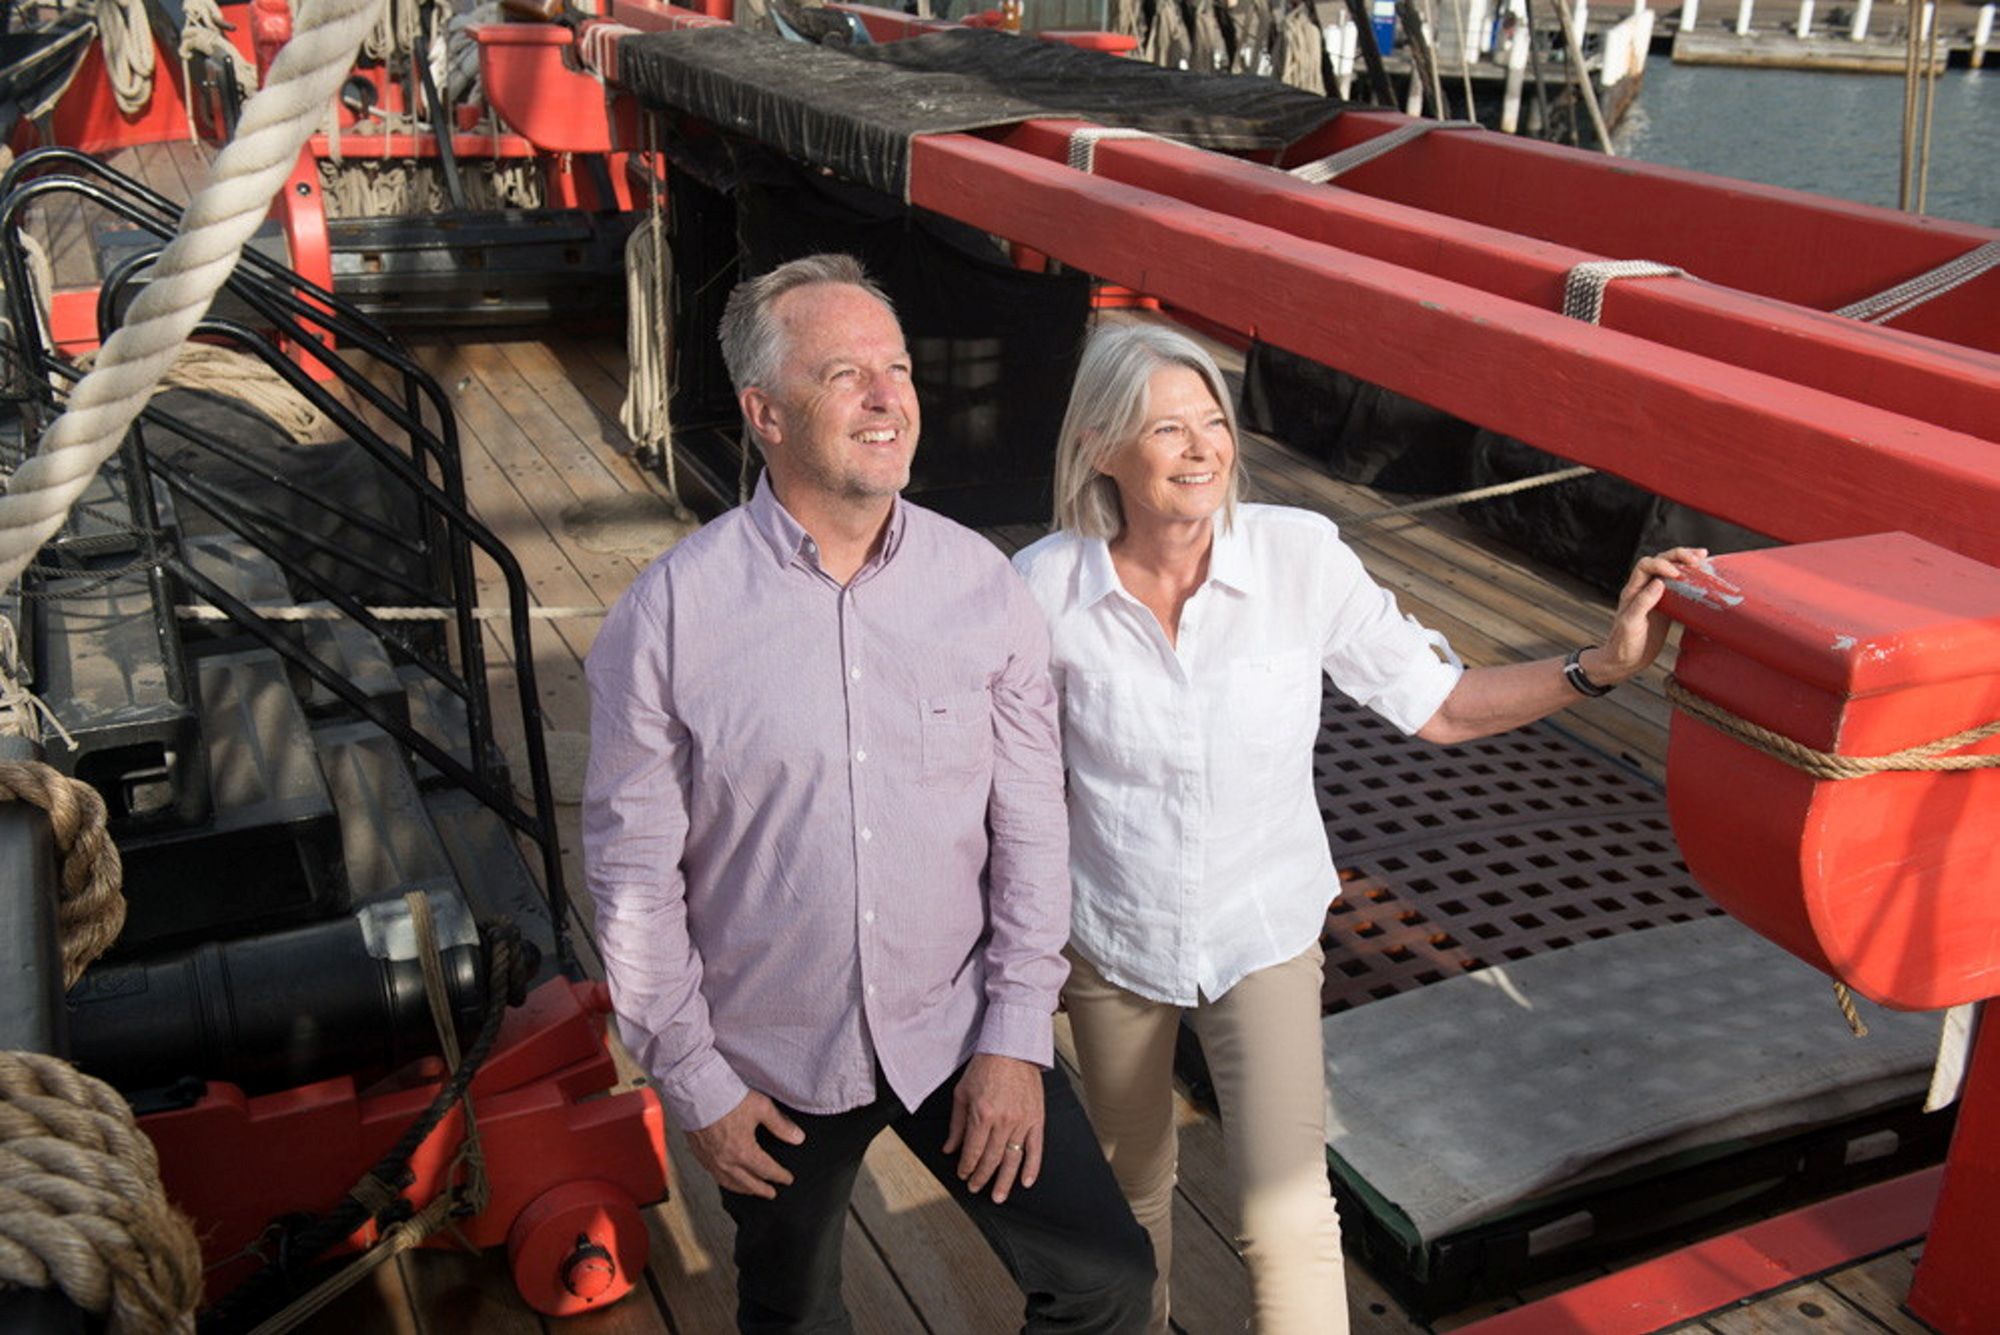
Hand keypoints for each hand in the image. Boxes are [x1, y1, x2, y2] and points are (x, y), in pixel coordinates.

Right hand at [688, 1090, 804, 1198]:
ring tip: (752, 1191)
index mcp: (744, 1152)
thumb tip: (798, 1138)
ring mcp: (712, 1161)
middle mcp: (727, 1162)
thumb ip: (780, 1125)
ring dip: (744, 1189)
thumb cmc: (727, 1098)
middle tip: (772, 1193)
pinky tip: (728, 1180)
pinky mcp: (700, 1156)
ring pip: (730, 1183)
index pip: (767, 1170)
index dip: (779, 1176)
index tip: (787, 1179)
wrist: (697, 1093)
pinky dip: (726, 1182)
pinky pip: (715, 1176)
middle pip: (749, 1183)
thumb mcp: (761, 1108)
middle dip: (763, 1189)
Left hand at [943, 1054, 1043, 1203]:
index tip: (964, 1174)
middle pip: (991, 1159)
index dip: (967, 1167)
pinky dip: (1032, 1168)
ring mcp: (1022, 1121)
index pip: (973, 1151)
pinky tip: (1026, 1181)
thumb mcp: (962, 1093)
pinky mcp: (1037, 1119)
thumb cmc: (986, 1066)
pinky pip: (1036, 1149)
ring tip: (998, 1195)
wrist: (1012, 1048)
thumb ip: (956, 1124)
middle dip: (982, 1177)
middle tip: (976, 1188)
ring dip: (1005, 1181)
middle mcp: (1003, 1121)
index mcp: (982, 1114)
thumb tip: (949, 1148)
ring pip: (1013, 1159)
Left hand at [1588, 547, 1710, 684]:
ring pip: (1670, 572)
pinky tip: (1701, 577)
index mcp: (1632, 590)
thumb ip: (1642, 602)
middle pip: (1660, 561)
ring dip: (1685, 562)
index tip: (1676, 574)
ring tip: (1703, 557)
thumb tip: (1658, 582)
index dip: (1661, 565)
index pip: (1645, 566)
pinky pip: (1678, 587)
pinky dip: (1690, 579)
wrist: (1625, 661)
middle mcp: (1644, 589)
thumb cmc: (1623, 644)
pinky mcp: (1667, 606)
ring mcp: (1656, 597)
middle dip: (1677, 556)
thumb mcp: (1630, 624)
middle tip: (1697, 557)